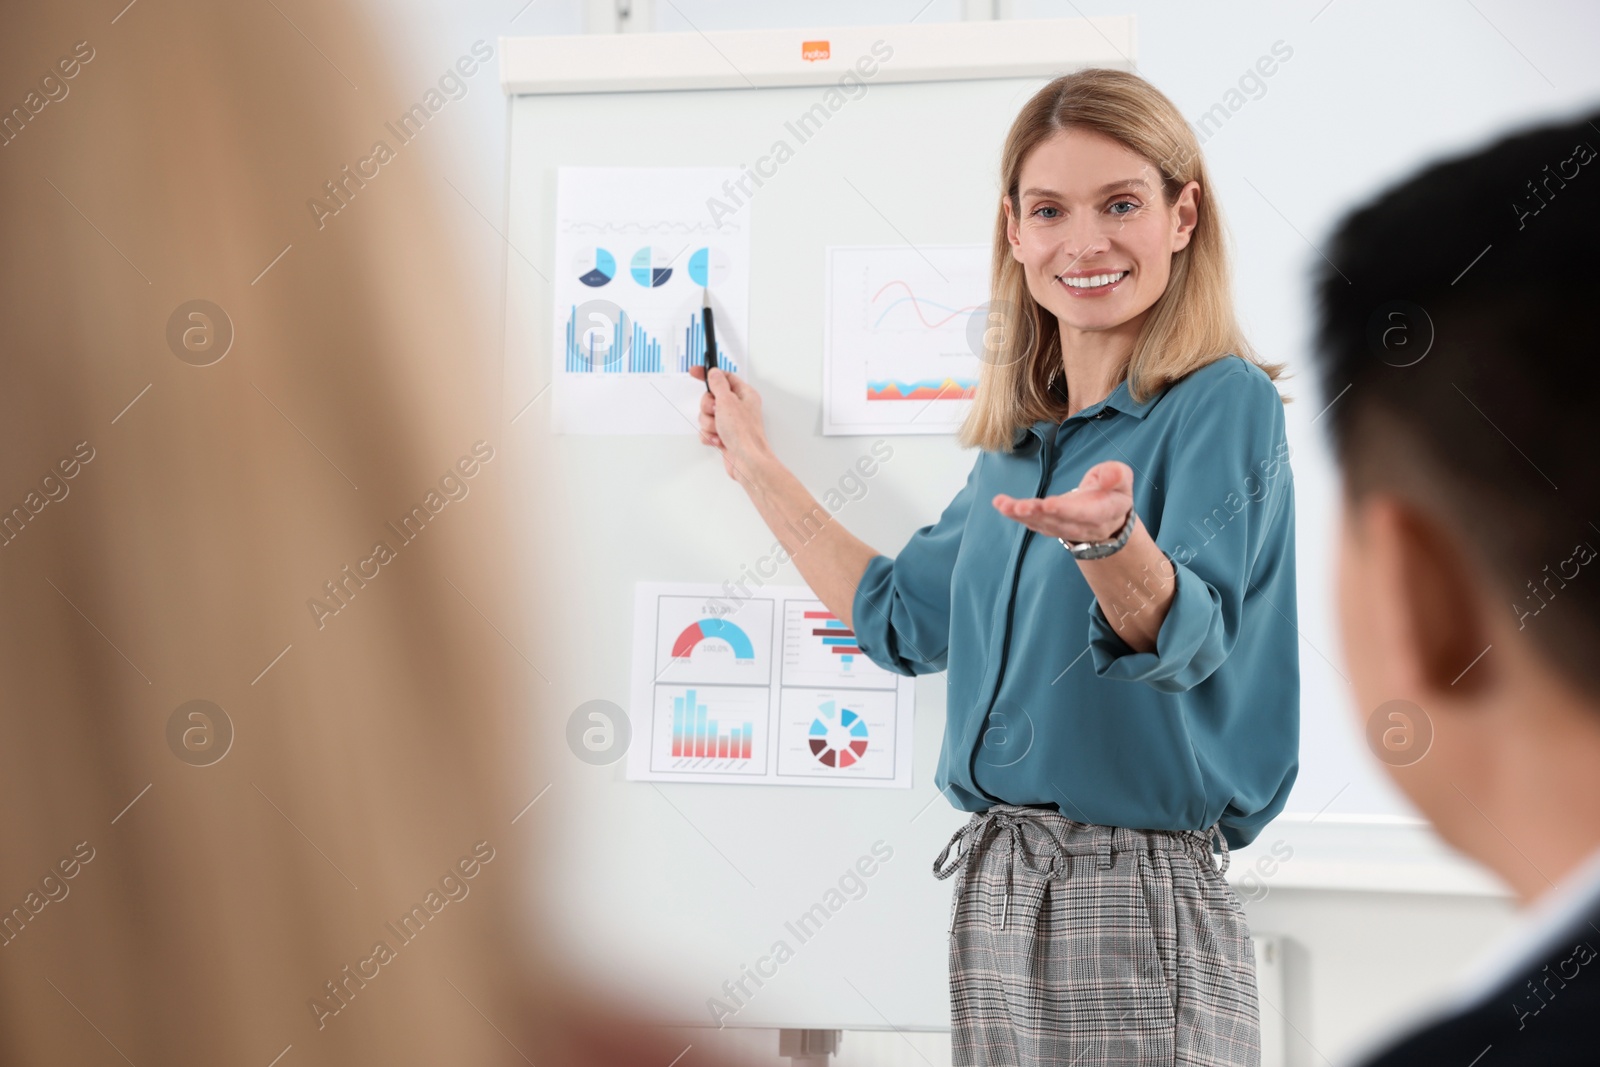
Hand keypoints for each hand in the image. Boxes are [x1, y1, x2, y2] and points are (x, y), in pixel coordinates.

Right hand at [690, 365, 771, 483]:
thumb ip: (718, 384)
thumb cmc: (744, 433)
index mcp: (744, 395)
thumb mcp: (727, 401)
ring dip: (709, 424)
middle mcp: (738, 407)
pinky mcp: (724, 436)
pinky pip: (707, 430)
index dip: (709, 374)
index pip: (724, 377)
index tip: (695, 372)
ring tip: (719, 430)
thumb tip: (714, 373)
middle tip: (716, 412)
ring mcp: (731, 423)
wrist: (747, 461)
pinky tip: (718, 440)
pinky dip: (710, 435)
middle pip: (711, 398)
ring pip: (707, 416)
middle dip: (708, 407)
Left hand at [992, 460, 1133, 545]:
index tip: (1049, 504)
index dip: (1067, 510)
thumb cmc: (1113, 490)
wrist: (1109, 516)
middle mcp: (1084, 526)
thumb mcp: (1123, 479)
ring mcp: (1065, 529)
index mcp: (1104, 512)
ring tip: (1003, 505)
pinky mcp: (1051, 527)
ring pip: (1042, 524)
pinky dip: (1016, 515)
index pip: (1086, 513)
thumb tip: (1110, 475)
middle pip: (1059, 521)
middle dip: (1038, 514)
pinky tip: (1001, 505)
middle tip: (1019, 506)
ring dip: (1021, 515)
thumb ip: (1117, 475)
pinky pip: (1033, 523)